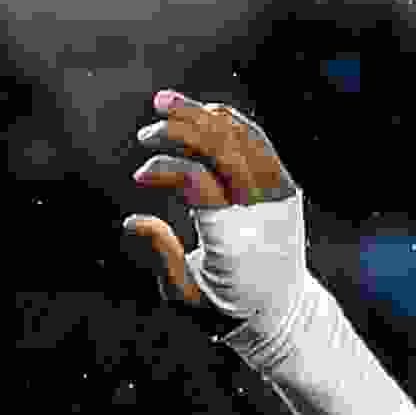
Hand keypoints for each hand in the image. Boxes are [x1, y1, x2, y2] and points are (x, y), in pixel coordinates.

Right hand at [116, 90, 297, 316]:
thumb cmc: (223, 306)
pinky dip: (229, 123)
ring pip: (240, 136)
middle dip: (181, 128)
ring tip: (167, 102)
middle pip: (222, 147)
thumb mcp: (184, 295)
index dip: (165, 168)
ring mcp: (276, 193)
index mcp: (233, 237)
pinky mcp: (283, 185)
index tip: (140, 176)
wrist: (281, 312)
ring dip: (202, 115)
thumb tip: (132, 221)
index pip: (197, 181)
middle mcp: (260, 208)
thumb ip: (162, 254)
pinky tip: (203, 114)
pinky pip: (257, 141)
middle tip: (147, 128)